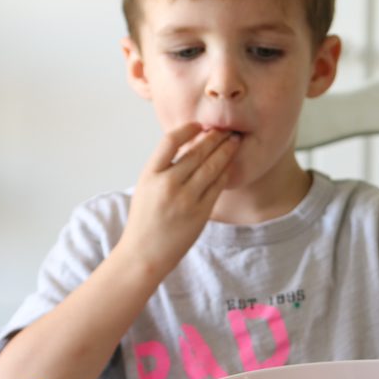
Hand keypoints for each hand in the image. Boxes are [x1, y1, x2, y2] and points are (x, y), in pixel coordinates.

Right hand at [118, 123, 239, 282]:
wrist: (144, 253)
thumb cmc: (145, 220)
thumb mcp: (145, 187)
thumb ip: (163, 168)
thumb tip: (188, 146)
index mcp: (150, 175)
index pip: (170, 141)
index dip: (187, 129)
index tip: (199, 125)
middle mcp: (168, 184)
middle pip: (197, 152)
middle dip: (215, 137)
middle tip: (226, 128)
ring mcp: (186, 199)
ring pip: (211, 167)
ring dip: (225, 151)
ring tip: (234, 141)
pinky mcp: (200, 213)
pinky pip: (217, 186)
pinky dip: (225, 172)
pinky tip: (231, 164)